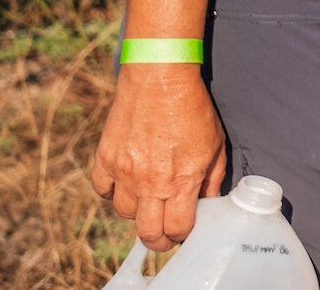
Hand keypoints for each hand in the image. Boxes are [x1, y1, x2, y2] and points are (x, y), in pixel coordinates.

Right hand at [91, 64, 227, 249]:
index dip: (182, 235)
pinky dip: (113, 192)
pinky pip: (103, 190)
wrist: (159, 79)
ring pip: (125, 213)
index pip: (177, 229)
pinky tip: (127, 183)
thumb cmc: (193, 110)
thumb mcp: (216, 145)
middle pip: (148, 233)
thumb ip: (212, 179)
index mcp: (180, 182)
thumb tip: (208, 203)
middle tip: (165, 234)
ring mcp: (124, 173)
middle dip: (159, 239)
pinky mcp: (105, 159)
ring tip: (150, 201)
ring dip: (138, 213)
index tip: (185, 230)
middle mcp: (150, 184)